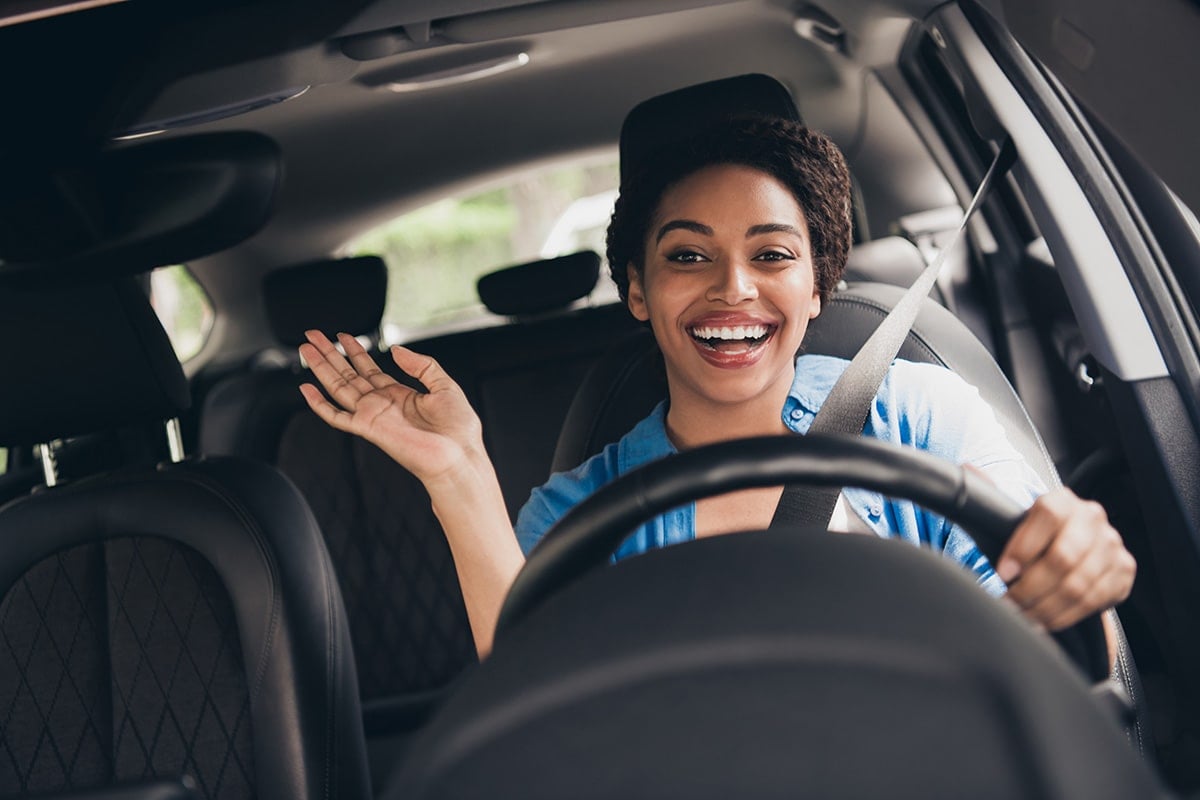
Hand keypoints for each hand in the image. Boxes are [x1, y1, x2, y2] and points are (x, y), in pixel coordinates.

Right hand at [298, 330, 483, 483]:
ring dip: (321, 368)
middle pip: (348, 374)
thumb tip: (397, 350)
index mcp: (400, 395)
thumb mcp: (444, 386)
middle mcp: (382, 404)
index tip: (342, 336)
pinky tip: (306, 389)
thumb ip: (421, 365)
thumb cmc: (458, 430)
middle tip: (313, 336)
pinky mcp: (368, 428)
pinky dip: (319, 404)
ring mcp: (373, 416)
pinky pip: (337, 416)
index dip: (355, 351)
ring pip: (338, 387)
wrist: (458, 456)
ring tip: (306, 349)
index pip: (369, 369)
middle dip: (330, 354)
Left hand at [996, 487, 1135, 630]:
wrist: (1075, 539)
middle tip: (1009, 603)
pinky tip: (1044, 621)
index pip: (1047, 516)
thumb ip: (999, 512)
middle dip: (1030, 588)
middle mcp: (1092, 519)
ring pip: (1078, 585)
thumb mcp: (1018, 518)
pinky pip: (1094, 602)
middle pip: (1063, 558)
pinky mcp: (1123, 571)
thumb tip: (975, 496)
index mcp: (1063, 501)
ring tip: (1022, 617)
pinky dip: (1064, 617)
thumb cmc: (1037, 533)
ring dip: (1044, 608)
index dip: (1023, 547)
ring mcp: (1111, 545)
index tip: (1002, 573)